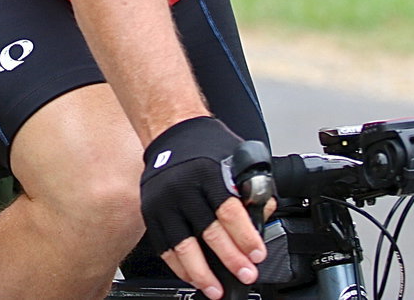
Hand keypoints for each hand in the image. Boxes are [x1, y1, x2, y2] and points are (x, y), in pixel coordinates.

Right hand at [139, 116, 266, 299]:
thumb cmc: (205, 143)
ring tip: (216, 289)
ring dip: (202, 273)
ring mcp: (163, 200)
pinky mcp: (150, 210)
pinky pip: (164, 246)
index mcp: (207, 171)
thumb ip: (250, 186)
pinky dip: (179, 266)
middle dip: (230, 259)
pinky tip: (193, 277)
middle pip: (209, 232)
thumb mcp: (236, 156)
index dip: (245, 237)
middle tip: (246, 274)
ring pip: (182, 246)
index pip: (229, 211)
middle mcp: (183, 186)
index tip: (256, 255)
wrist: (171, 129)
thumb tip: (263, 216)